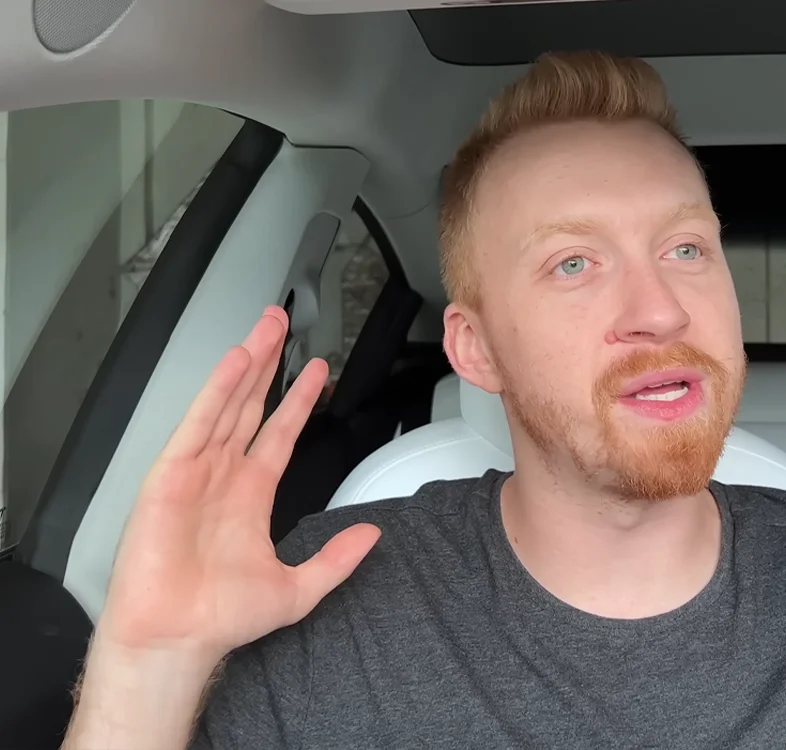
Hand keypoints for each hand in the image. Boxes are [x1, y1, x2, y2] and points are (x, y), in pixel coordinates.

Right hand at [95, 306, 379, 662]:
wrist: (178, 639)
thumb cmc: (220, 618)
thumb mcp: (298, 587)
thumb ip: (336, 559)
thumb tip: (372, 535)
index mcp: (250, 494)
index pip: (278, 433)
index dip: (297, 400)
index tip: (317, 371)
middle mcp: (222, 476)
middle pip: (250, 405)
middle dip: (268, 364)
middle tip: (282, 324)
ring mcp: (195, 472)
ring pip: (225, 404)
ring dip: (245, 364)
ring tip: (265, 329)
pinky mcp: (169, 476)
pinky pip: (197, 424)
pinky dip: (215, 392)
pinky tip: (234, 363)